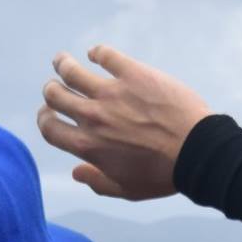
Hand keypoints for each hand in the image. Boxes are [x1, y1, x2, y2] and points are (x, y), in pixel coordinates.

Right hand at [36, 46, 213, 199]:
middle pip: (55, 96)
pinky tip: (96, 54)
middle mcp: (93, 117)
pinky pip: (105, 55)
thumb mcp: (127, 189)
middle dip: (52, 91)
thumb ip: (97, 182)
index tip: (47, 113)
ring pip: (71, 71)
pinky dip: (97, 53)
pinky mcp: (133, 73)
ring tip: (62, 61)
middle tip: (56, 87)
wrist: (197, 152)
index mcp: (89, 146)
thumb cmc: (164, 175)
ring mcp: (111, 92)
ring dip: (63, 65)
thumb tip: (76, 172)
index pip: (50, 128)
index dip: (44, 119)